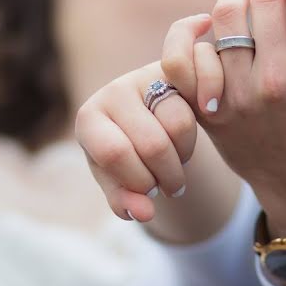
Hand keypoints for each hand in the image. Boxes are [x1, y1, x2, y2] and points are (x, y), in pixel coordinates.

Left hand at [75, 16, 240, 240]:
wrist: (143, 119)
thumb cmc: (125, 153)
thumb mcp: (118, 180)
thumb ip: (126, 199)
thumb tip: (143, 214)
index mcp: (88, 118)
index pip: (115, 153)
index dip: (139, 181)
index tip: (148, 193)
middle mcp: (113, 91)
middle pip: (152, 144)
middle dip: (167, 177)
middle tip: (169, 187)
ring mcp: (144, 76)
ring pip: (179, 125)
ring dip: (183, 157)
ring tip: (174, 162)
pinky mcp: (175, 71)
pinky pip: (197, 106)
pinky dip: (197, 135)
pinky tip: (187, 140)